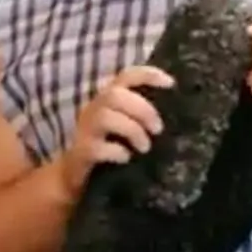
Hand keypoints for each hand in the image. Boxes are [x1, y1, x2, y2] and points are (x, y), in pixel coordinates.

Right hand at [57, 66, 174, 197]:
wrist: (75, 177)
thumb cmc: (107, 147)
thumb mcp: (124, 126)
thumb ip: (141, 115)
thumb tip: (177, 112)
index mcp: (107, 99)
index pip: (126, 76)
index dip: (148, 75)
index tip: (170, 83)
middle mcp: (94, 109)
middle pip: (115, 95)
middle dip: (142, 110)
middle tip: (158, 129)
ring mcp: (85, 130)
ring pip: (105, 117)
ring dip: (132, 130)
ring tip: (145, 147)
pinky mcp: (81, 152)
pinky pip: (96, 147)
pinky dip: (116, 151)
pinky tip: (126, 158)